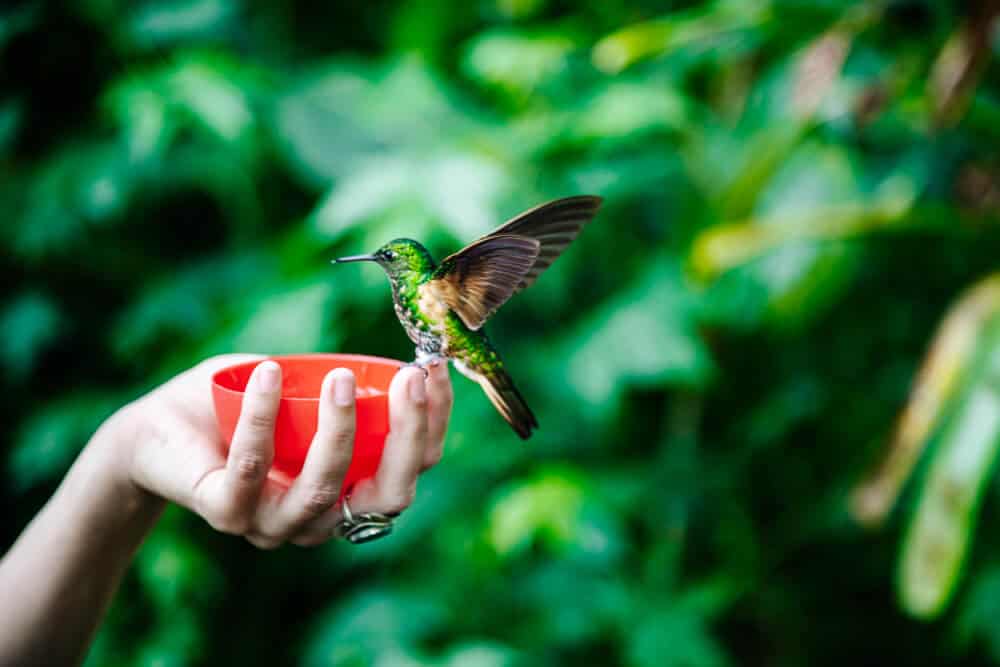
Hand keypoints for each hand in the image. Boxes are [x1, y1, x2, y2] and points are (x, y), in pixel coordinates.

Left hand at [109, 355, 452, 547]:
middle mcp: (321, 517)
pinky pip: (250, 470)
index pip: (410, 469)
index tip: (433, 368)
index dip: (434, 423)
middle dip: (408, 436)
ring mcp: (272, 522)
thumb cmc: (235, 406)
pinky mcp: (224, 512)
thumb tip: (401, 345)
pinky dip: (261, 419)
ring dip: (340, 431)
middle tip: (410, 379)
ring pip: (324, 491)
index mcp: (349, 490)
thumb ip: (347, 379)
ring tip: (340, 377)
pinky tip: (267, 372)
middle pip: (390, 496)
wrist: (152, 433)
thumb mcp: (301, 388)